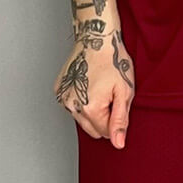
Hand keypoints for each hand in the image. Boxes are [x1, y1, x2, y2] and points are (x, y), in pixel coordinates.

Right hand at [54, 27, 135, 146]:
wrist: (96, 38)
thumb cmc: (113, 61)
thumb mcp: (124, 92)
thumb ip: (120, 121)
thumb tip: (118, 143)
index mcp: (90, 108)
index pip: (105, 133)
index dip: (115, 119)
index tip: (117, 101)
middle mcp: (71, 106)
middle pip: (92, 129)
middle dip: (103, 118)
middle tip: (109, 95)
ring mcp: (63, 98)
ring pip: (81, 119)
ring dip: (91, 110)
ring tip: (98, 88)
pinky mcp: (58, 90)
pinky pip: (72, 106)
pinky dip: (81, 100)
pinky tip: (88, 84)